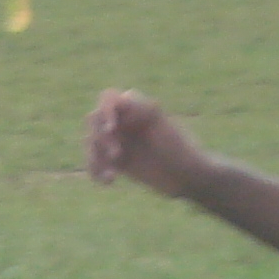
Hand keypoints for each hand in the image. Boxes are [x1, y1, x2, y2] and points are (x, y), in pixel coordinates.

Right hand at [86, 89, 207, 195]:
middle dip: (100, 138)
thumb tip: (124, 97)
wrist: (187, 177)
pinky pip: (94, 161)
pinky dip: (96, 170)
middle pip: (94, 120)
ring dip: (95, 157)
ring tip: (111, 176)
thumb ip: (144, 110)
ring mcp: (118, 140)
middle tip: (116, 156)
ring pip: (91, 142)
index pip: (108, 99)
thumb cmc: (180, 149)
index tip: (111, 129)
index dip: (105, 111)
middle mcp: (124, 120)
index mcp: (136, 107)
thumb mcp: (164, 125)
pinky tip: (108, 181)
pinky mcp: (115, 160)